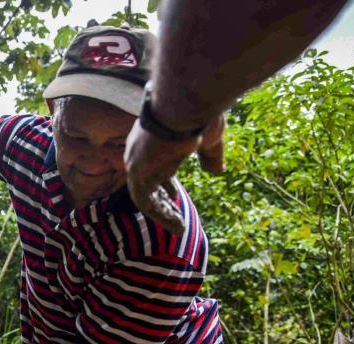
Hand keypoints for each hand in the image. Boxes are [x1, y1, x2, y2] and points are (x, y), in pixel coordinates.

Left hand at [124, 115, 224, 234]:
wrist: (185, 106)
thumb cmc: (197, 116)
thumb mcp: (208, 138)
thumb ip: (209, 156)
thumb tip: (216, 172)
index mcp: (152, 139)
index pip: (154, 164)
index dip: (164, 181)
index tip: (173, 194)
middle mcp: (139, 151)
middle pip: (147, 182)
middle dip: (162, 200)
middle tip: (176, 215)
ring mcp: (136, 163)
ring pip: (146, 195)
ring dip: (163, 212)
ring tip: (180, 227)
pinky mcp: (137, 174)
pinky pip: (146, 202)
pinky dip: (161, 215)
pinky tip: (178, 226)